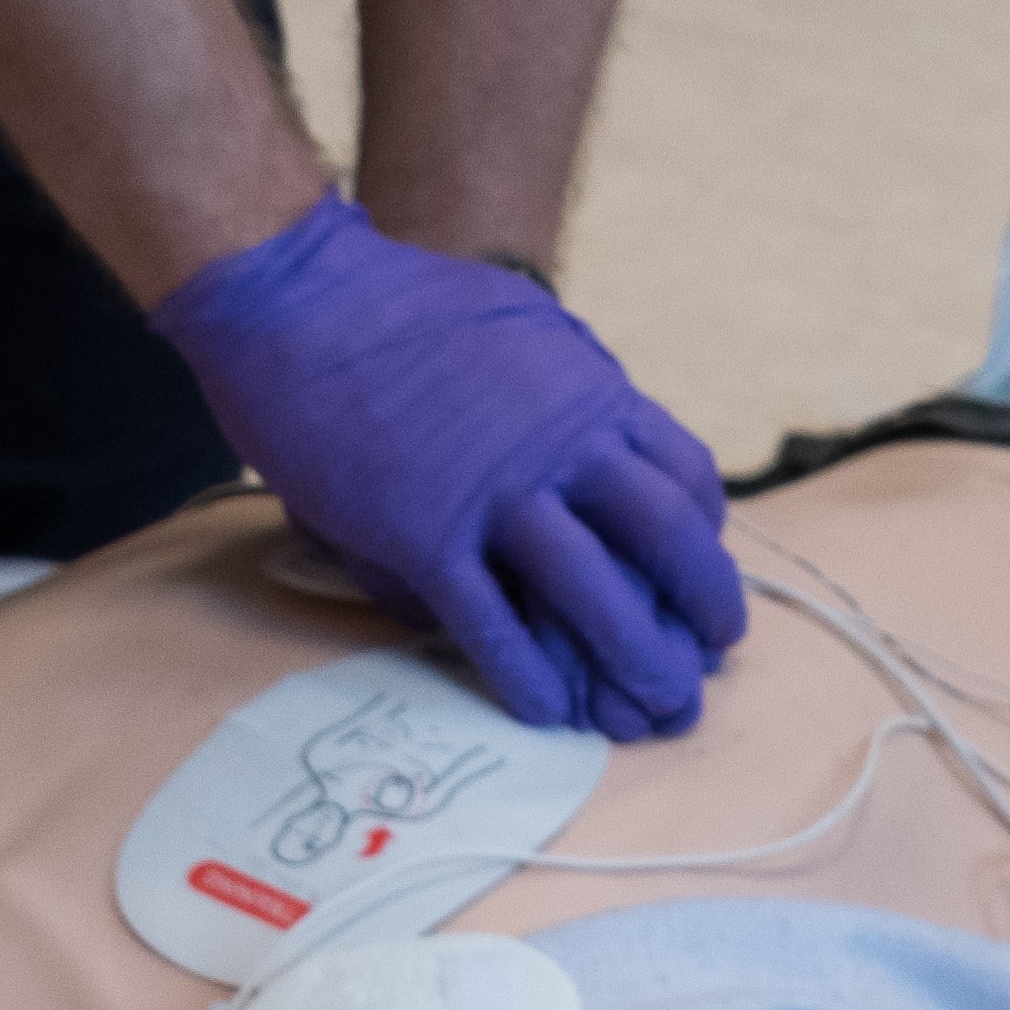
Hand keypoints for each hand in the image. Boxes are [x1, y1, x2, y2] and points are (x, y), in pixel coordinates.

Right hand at [147, 196, 744, 736]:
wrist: (296, 297)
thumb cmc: (398, 304)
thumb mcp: (520, 323)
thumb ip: (568, 379)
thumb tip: (598, 421)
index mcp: (588, 390)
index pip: (685, 475)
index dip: (705, 535)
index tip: (698, 572)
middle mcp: (558, 445)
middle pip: (664, 540)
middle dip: (703, 607)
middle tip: (712, 658)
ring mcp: (493, 494)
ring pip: (593, 594)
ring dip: (634, 661)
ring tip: (654, 709)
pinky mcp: (423, 535)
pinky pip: (493, 625)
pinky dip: (529, 677)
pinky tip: (548, 711)